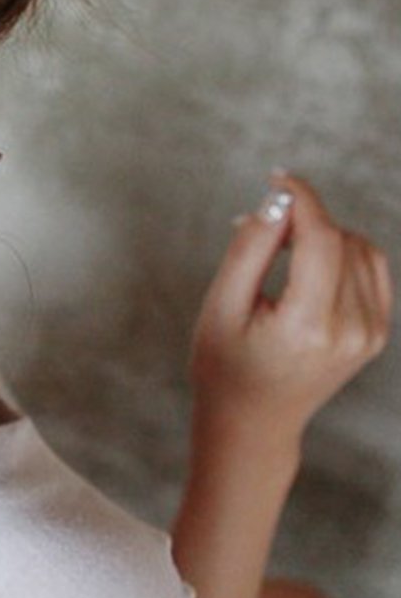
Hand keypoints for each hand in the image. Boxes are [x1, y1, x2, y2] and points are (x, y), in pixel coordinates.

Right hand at [188, 170, 392, 438]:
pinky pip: (370, 267)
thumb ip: (250, 249)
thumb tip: (278, 199)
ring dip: (321, 234)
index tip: (277, 177)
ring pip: (358, 248)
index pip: (322, 238)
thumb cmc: (225, 364)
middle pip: (340, 239)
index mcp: (309, 325)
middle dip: (302, 219)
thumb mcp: (222, 305)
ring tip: (279, 251)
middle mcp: (351, 329)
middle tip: (260, 227)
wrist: (252, 420)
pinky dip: (341, 252)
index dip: (301, 199)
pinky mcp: (376, 333)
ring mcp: (371, 333)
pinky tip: (308, 265)